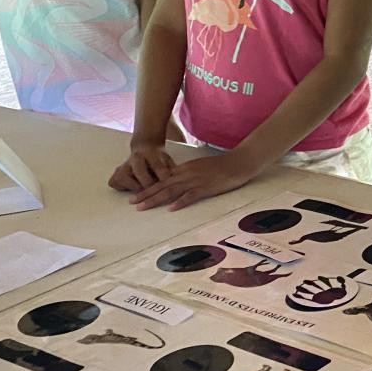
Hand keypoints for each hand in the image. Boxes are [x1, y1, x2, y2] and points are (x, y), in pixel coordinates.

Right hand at [109, 142, 177, 192]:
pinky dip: (124, 188)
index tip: (168, 183)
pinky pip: (116, 183)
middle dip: (147, 184)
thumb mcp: (167, 159)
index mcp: (150, 153)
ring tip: (144, 194)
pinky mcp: (116, 174)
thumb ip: (172, 170)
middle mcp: (135, 158)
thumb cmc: (158, 158)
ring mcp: (123, 165)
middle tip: (155, 194)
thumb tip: (179, 182)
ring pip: (124, 178)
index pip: (157, 165)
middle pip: (139, 171)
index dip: (163, 175)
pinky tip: (133, 190)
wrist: (143, 147)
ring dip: (135, 187)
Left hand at [128, 152, 258, 211]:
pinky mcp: (207, 187)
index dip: (148, 187)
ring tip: (142, 207)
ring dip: (155, 199)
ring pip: (171, 190)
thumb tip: (177, 181)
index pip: (162, 178)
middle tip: (132, 202)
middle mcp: (187, 173)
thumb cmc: (223, 165)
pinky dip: (180, 202)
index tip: (137, 194)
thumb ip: (188, 173)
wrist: (239, 161)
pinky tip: (170, 208)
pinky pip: (190, 196)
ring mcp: (196, 180)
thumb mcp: (201, 166)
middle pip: (162, 185)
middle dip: (145, 194)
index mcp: (185, 168)